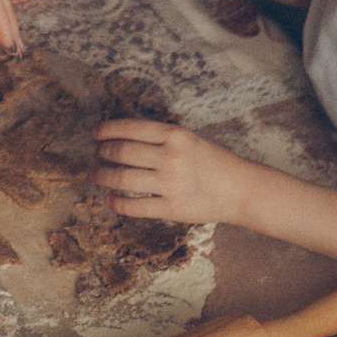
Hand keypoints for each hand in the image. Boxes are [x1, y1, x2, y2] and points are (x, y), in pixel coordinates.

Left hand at [91, 118, 254, 225]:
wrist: (241, 190)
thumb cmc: (214, 162)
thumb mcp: (189, 139)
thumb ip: (160, 138)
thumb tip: (122, 137)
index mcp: (175, 135)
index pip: (130, 128)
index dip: (107, 130)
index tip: (95, 133)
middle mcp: (170, 157)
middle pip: (121, 152)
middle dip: (103, 152)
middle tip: (97, 154)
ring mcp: (170, 184)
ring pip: (122, 178)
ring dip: (102, 176)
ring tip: (95, 174)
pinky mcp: (171, 208)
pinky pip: (134, 207)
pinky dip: (116, 203)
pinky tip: (109, 200)